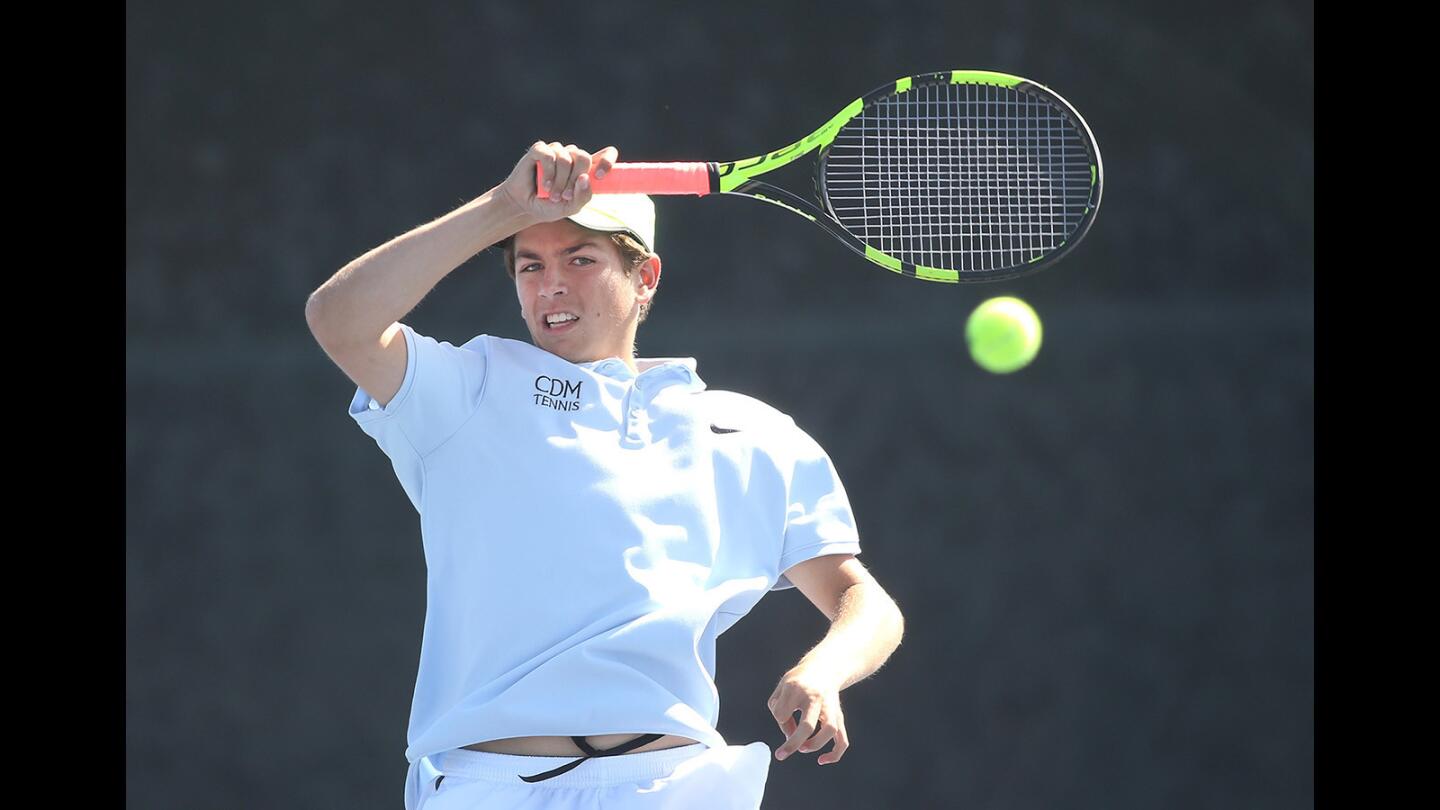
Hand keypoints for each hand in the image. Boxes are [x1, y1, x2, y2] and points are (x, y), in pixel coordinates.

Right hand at [498, 141, 618, 222]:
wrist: (524, 206)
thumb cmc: (550, 206)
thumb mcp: (571, 207)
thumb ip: (582, 197)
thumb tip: (585, 178)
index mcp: (585, 168)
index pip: (607, 154)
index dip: (608, 161)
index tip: (600, 177)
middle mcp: (572, 156)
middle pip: (584, 157)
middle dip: (575, 179)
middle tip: (565, 196)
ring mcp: (556, 151)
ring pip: (566, 158)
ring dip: (560, 181)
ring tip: (552, 195)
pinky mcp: (539, 150)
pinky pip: (549, 155)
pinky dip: (548, 173)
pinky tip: (544, 185)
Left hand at [767, 664, 848, 764]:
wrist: (824, 668)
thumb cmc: (797, 681)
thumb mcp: (782, 689)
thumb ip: (779, 711)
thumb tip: (790, 738)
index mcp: (796, 689)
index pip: (782, 713)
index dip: (779, 718)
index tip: (781, 715)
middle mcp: (815, 698)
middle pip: (807, 726)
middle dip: (793, 743)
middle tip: (781, 753)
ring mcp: (830, 708)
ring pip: (829, 731)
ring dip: (814, 745)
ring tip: (803, 748)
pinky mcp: (839, 716)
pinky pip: (842, 740)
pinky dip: (834, 754)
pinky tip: (822, 760)